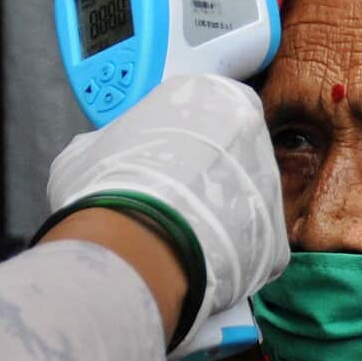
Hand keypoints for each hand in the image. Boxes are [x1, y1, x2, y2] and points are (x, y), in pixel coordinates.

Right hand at [46, 74, 289, 353]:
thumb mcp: (85, 151)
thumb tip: (101, 153)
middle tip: (168, 202)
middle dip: (202, 179)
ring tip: (177, 239)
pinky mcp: (276, 238)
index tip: (158, 161)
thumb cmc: (108, 190)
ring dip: (217, 219)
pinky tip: (196, 266)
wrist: (133, 247)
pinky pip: (251, 249)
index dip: (175, 139)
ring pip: (242, 202)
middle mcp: (249, 130)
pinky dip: (227, 260)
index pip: (200, 109)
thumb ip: (105, 143)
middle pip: (229, 154)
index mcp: (206, 94)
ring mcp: (269, 184)